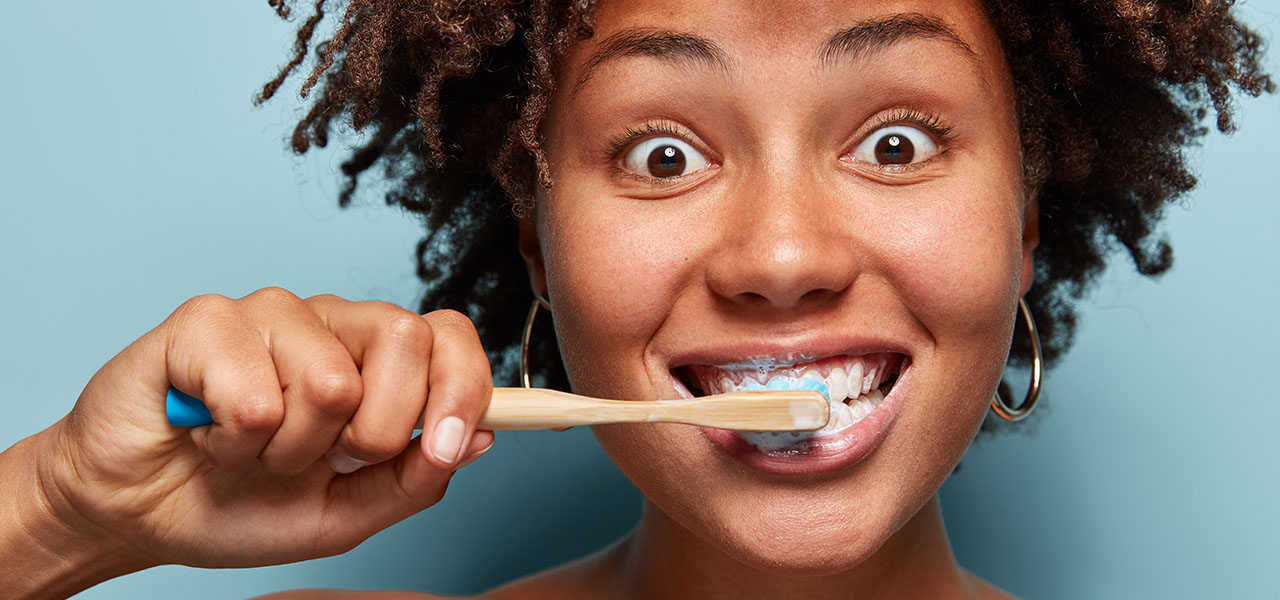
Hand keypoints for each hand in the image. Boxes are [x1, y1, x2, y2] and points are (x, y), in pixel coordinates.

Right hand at [37, 288, 494, 568]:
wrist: (141, 514)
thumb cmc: (243, 504)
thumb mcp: (347, 513)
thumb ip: (417, 479)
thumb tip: (485, 436)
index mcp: (374, 360)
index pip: (448, 334)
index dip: (463, 386)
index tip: (449, 445)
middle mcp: (330, 325)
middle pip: (405, 340)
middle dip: (374, 432)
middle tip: (323, 459)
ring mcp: (269, 314)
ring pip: (330, 381)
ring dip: (289, 450)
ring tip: (252, 451)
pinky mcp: (205, 320)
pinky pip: (253, 394)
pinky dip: (230, 441)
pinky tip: (207, 433)